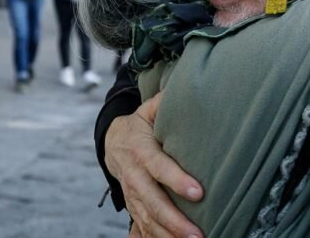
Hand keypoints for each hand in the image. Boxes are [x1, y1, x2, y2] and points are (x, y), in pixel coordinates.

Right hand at [105, 93, 203, 237]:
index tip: (198, 192)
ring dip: (168, 234)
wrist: (111, 143)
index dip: (177, 180)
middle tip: (197, 233)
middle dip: (174, 220)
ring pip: (147, 219)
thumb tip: (185, 87)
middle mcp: (134, 175)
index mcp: (140, 150)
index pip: (160, 167)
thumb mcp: (148, 111)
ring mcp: (131, 194)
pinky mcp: (133, 205)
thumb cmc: (139, 126)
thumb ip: (164, 102)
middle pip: (153, 201)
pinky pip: (142, 226)